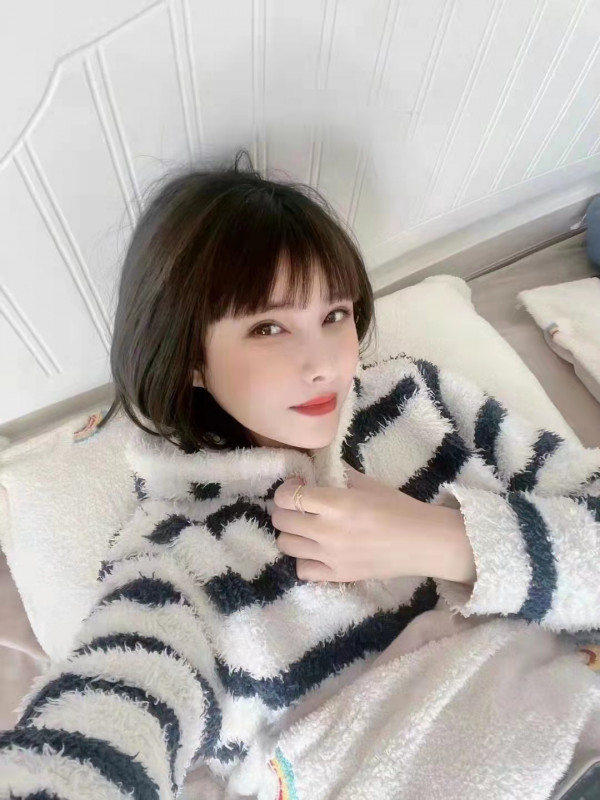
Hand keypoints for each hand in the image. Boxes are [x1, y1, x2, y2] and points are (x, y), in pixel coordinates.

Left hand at [271, 464, 468, 582]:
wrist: (423, 542)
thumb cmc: (398, 508)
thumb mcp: (367, 483)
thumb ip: (339, 473)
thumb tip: (316, 463)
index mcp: (337, 503)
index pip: (288, 497)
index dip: (285, 489)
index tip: (297, 486)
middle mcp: (328, 531)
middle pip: (281, 521)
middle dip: (285, 509)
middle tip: (298, 506)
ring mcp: (331, 556)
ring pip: (286, 545)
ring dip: (291, 533)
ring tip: (305, 528)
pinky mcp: (338, 576)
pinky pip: (302, 570)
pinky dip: (303, 560)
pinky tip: (315, 551)